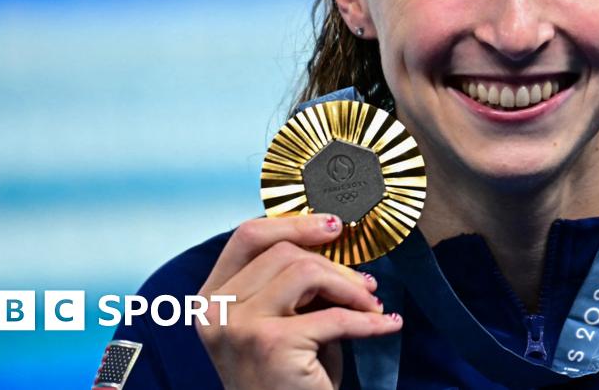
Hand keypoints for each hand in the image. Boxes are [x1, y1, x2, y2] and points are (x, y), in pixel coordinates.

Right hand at [195, 215, 401, 389]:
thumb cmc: (286, 377)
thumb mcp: (277, 320)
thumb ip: (287, 282)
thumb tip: (330, 238)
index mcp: (211, 298)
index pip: (247, 236)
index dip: (293, 223)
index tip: (332, 226)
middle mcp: (216, 310)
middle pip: (283, 252)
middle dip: (334, 265)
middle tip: (366, 286)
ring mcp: (239, 326)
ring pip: (306, 273)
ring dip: (350, 289)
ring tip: (372, 306)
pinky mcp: (271, 344)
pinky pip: (334, 317)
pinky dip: (368, 322)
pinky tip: (387, 325)